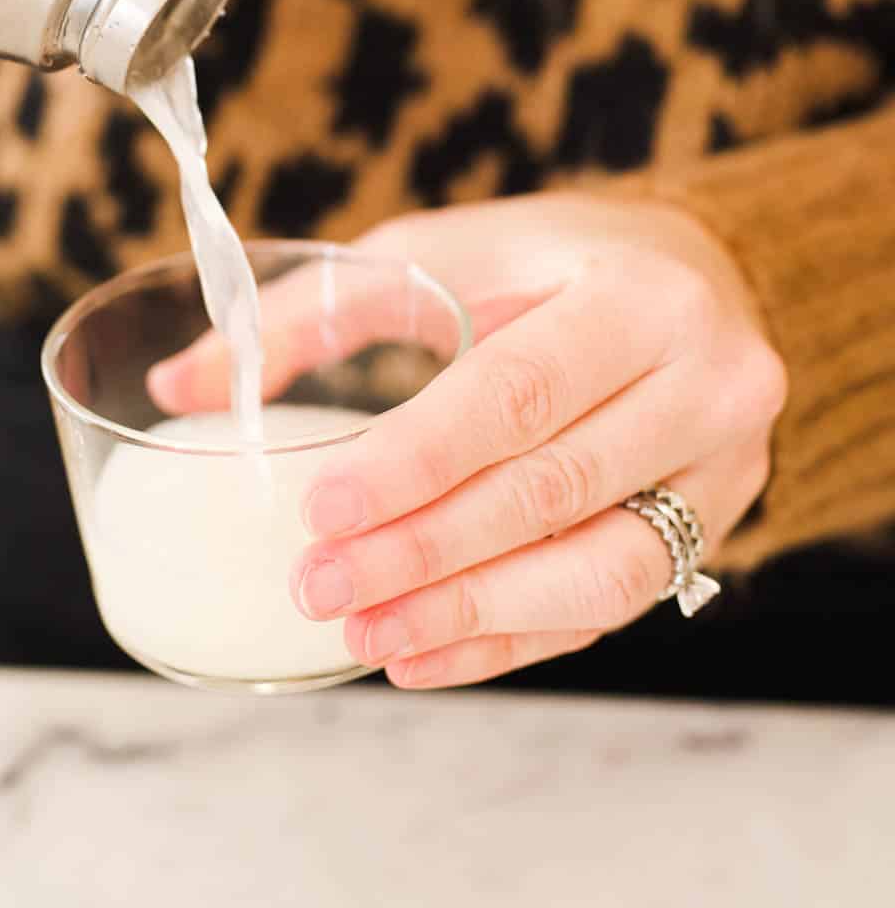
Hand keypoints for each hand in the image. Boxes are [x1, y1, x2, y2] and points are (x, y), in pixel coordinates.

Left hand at [150, 193, 786, 688]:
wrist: (698, 277)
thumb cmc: (547, 259)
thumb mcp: (437, 253)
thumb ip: (311, 314)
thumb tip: (181, 383)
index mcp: (637, 295)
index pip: (519, 391)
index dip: (416, 459)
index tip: (322, 508)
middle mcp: (706, 381)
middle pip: (551, 488)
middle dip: (424, 550)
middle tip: (317, 584)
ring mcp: (726, 465)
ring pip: (597, 570)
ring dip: (469, 614)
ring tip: (363, 633)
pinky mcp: (717, 527)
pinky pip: (612, 607)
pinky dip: (511, 639)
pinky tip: (422, 654)